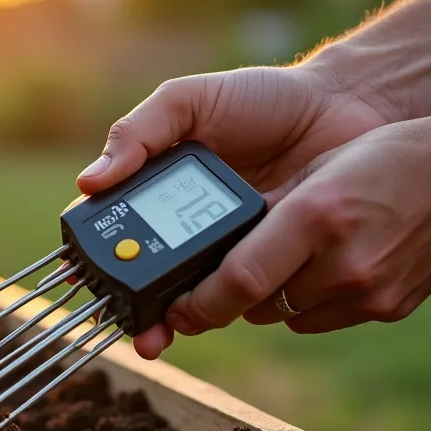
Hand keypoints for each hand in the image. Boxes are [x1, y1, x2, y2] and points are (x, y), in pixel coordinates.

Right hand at [76, 63, 392, 358]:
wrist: (346, 107)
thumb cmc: (264, 98)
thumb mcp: (190, 102)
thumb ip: (140, 132)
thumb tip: (89, 182)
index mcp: (160, 189)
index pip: (116, 232)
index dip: (97, 261)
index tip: (84, 281)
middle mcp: (189, 228)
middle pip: (149, 277)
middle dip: (134, 308)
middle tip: (128, 324)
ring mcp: (230, 250)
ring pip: (193, 294)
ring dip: (175, 317)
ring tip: (162, 332)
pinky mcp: (272, 264)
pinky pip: (246, 295)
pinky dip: (230, 307)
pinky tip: (215, 314)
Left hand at [165, 114, 430, 337]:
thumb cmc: (386, 157)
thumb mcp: (317, 172)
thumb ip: (266, 214)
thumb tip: (217, 254)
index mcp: (317, 215)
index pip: (239, 280)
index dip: (198, 304)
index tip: (175, 310)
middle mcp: (343, 262)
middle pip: (256, 304)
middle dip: (229, 296)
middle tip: (220, 278)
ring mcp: (369, 292)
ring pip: (285, 317)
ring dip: (272, 298)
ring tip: (289, 258)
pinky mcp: (388, 309)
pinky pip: (321, 320)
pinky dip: (308, 303)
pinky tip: (325, 268)